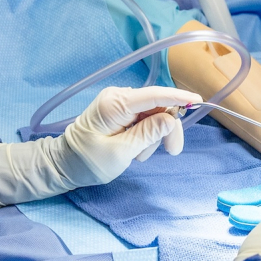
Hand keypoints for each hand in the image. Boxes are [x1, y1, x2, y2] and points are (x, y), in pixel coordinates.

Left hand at [59, 85, 202, 183]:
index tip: (198, 101)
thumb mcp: (121, 153)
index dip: (178, 98)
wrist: (63, 165)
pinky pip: (144, 119)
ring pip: (153, 114)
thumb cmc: (87, 162)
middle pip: (158, 106)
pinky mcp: (120, 111)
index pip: (154, 95)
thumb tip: (171, 119)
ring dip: (153, 137)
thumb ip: (147, 134)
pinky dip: (145, 135)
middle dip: (167, 128)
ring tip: (139, 156)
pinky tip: (136, 150)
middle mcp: (118, 97)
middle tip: (172, 152)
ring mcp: (118, 103)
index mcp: (115, 104)